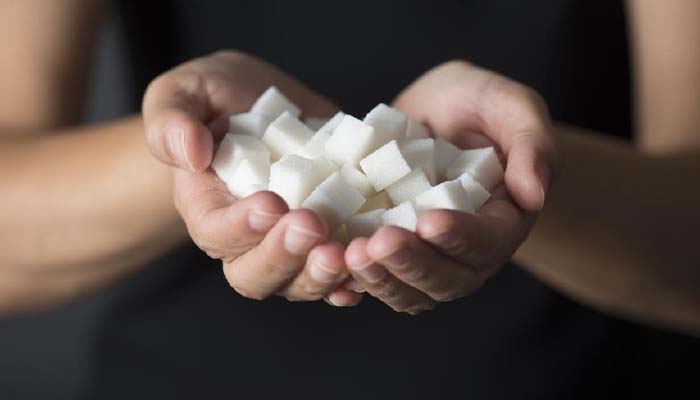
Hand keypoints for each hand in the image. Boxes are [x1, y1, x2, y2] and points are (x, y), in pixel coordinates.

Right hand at [143, 50, 361, 305]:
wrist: (260, 103)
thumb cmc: (215, 98)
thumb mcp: (185, 93)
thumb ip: (172, 121)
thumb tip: (189, 154)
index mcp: (205, 207)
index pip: (215, 233)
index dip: (241, 226)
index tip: (270, 202)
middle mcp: (246, 238)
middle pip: (255, 274)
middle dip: (284, 255)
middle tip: (312, 225)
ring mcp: (288, 243)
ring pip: (298, 281)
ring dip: (321, 274)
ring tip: (345, 253)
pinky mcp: (326, 236)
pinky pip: (337, 272)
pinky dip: (352, 277)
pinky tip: (367, 266)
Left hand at [345, 60, 557, 313]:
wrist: (437, 116)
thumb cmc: (479, 105)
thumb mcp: (510, 106)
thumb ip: (531, 143)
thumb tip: (533, 195)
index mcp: (501, 220)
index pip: (487, 242)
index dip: (460, 237)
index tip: (430, 220)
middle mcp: (465, 251)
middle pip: (446, 279)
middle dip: (412, 264)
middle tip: (377, 243)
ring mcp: (426, 256)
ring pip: (409, 290)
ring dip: (380, 279)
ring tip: (350, 255)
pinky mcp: (391, 251)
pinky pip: (376, 279)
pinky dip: (355, 280)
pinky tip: (330, 264)